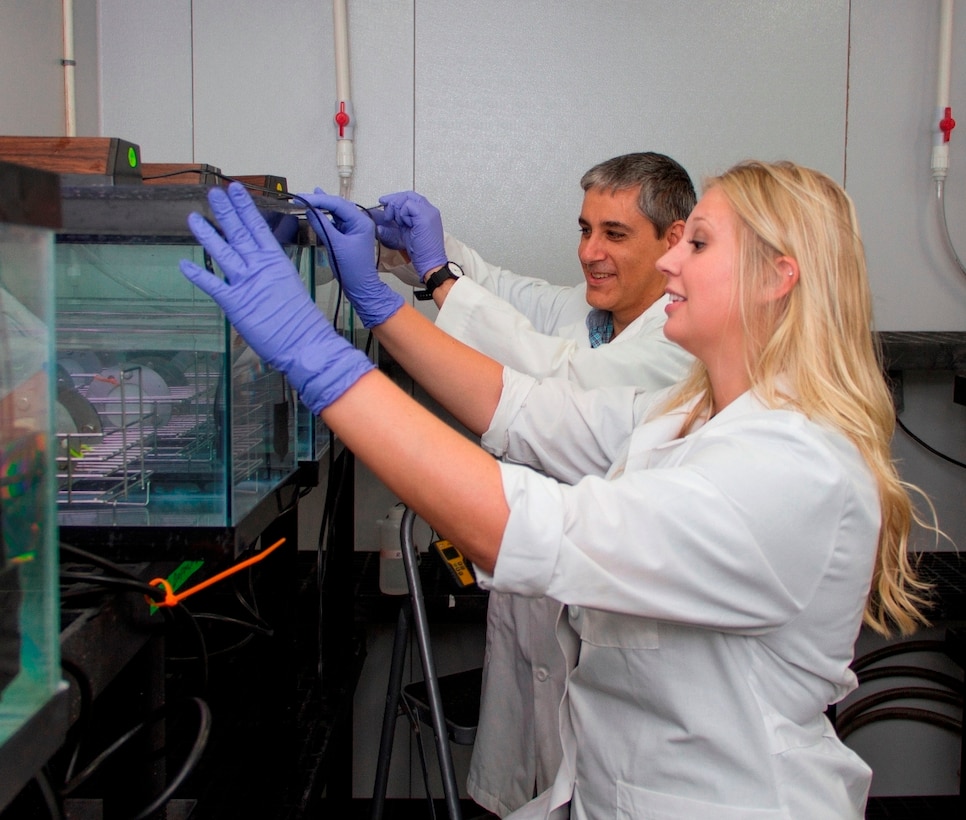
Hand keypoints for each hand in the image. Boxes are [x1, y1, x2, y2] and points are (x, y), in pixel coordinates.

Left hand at [180, 182, 374, 412]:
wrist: (306, 343)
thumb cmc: (302, 320)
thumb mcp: (290, 287)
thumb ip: (273, 275)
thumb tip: (265, 270)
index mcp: (276, 262)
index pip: (258, 227)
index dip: (245, 207)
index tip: (236, 189)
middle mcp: (259, 267)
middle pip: (239, 233)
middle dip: (225, 211)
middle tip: (213, 193)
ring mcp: (246, 284)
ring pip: (222, 252)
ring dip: (207, 234)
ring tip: (193, 217)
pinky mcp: (234, 303)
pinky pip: (212, 285)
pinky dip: (197, 274)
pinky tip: (184, 264)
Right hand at [297, 188, 404, 326]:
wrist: (361, 287)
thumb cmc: (351, 268)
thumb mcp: (335, 245)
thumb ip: (322, 225)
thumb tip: (309, 210)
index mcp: (361, 221)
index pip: (338, 204)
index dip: (319, 199)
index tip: (301, 198)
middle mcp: (359, 221)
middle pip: (337, 205)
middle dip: (319, 200)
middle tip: (300, 197)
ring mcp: (353, 227)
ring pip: (336, 212)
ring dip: (321, 205)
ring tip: (307, 197)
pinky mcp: (347, 234)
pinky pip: (335, 221)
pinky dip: (324, 215)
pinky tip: (316, 208)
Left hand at [376, 191, 446, 277]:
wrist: (430, 262)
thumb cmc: (421, 252)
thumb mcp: (406, 233)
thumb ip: (399, 222)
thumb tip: (385, 216)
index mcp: (427, 213)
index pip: (410, 198)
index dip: (396, 199)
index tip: (384, 202)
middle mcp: (430, 210)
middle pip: (408, 195)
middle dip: (393, 200)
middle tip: (385, 210)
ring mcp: (428, 212)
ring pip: (407, 198)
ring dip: (397, 209)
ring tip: (398, 223)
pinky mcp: (424, 216)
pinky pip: (408, 205)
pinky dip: (402, 213)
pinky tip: (403, 224)